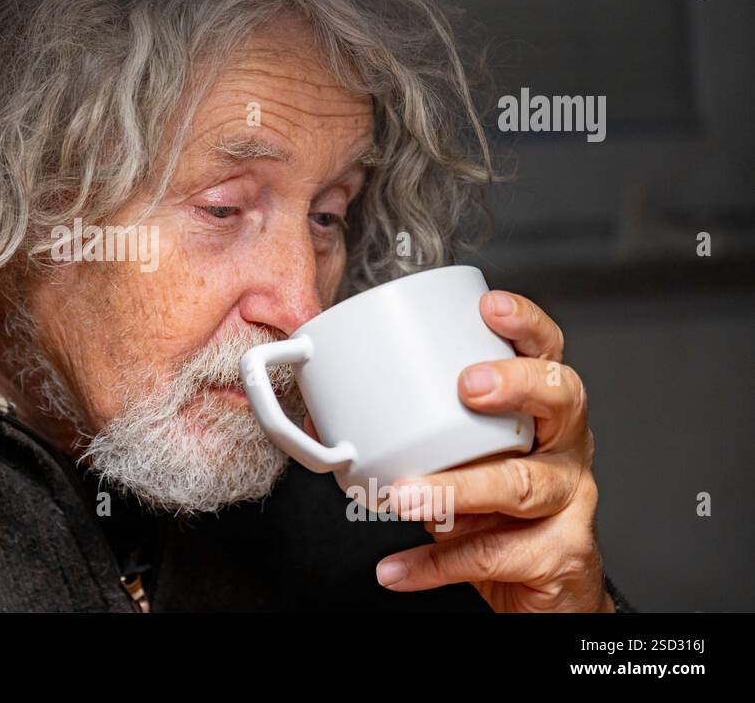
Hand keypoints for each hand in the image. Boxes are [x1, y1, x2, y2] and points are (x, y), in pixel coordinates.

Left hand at [375, 290, 613, 611]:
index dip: (525, 326)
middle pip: (560, 401)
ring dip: (456, 488)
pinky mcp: (559, 555)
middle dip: (515, 384)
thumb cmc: (495, 512)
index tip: (489, 307)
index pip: (547, 355)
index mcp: (543, 414)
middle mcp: (567, 449)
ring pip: (521, 485)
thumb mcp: (458, 463)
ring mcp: (569, 502)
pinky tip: (396, 568)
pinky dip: (434, 563)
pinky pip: (491, 555)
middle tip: (467, 386)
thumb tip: (328, 423)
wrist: (541, 590)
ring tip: (404, 495)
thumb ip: (413, 437)